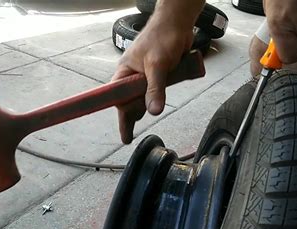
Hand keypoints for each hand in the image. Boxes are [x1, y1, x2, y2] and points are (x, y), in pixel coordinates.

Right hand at [113, 1, 203, 143]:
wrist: (178, 24)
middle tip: (128, 137)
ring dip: (144, 108)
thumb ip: (155, 88)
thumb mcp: (157, 65)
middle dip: (130, 117)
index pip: (118, 98)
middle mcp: (133, 75)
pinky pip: (156, 90)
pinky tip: (155, 106)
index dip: (122, 115)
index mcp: (125, 72)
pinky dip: (156, 98)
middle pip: (130, 102)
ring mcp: (147, 75)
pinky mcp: (160, 74)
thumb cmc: (162, 37)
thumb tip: (154, 111)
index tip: (124, 133)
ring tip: (135, 130)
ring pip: (143, 97)